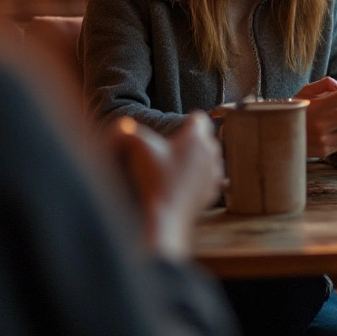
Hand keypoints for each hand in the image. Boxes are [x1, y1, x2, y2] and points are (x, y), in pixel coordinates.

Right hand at [109, 112, 223, 258]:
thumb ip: (128, 131)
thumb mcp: (139, 150)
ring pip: (211, 157)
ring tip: (178, 165)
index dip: (187, 121)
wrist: (165, 217)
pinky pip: (210, 176)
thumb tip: (122, 124)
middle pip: (207, 137)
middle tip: (174, 148)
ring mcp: (214, 172)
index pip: (199, 118)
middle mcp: (211, 152)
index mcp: (196, 138)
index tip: (177, 129)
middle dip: (193, 140)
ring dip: (198, 158)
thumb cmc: (154, 180)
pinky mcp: (213, 190)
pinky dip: (200, 177)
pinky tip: (183, 182)